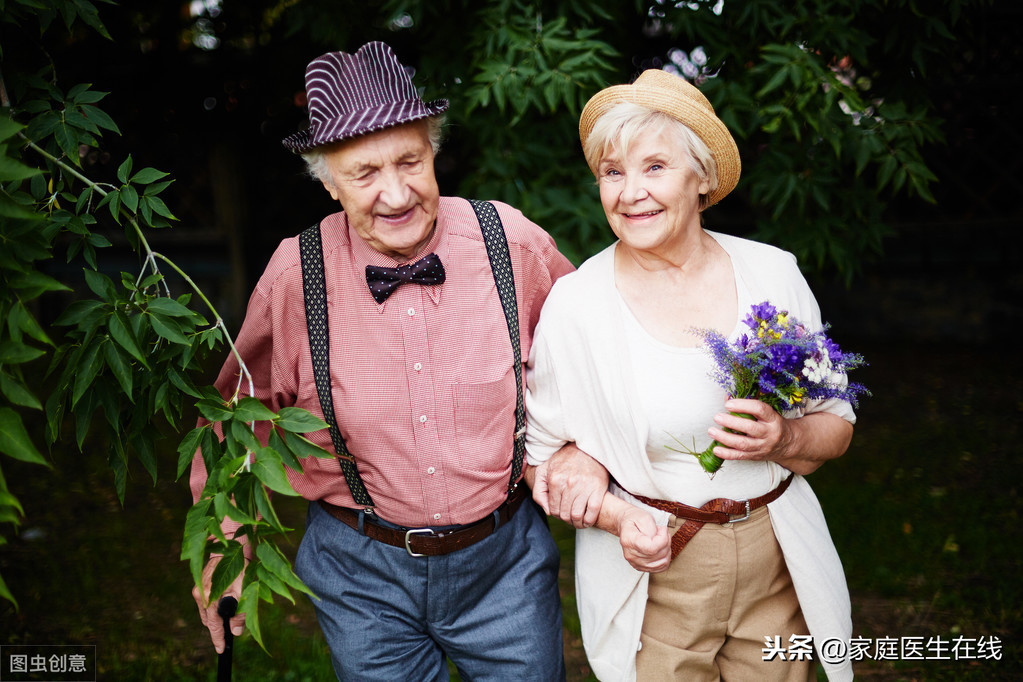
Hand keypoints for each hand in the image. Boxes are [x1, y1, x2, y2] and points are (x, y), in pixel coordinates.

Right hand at [193, 554, 245, 652]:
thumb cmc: (238, 566)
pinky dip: (213, 610)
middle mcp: (200, 595)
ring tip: (227, 622)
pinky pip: (205, 605)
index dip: (218, 638)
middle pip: (208, 621)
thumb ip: (240, 612)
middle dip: (218, 629)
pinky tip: (222, 608)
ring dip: (216, 619)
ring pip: (206, 614)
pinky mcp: (199, 587)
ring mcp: (197, 591)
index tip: (221, 650)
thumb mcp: (243, 589)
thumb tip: (236, 632)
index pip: (213, 624)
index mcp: (209, 596)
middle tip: (227, 637)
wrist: (230, 547)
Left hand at [530, 443, 608, 527]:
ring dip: (576, 522)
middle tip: (568, 517)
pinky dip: (589, 520)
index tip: (560, 511)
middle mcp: (569, 484)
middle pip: (565, 514)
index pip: (553, 509)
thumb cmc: (564, 459)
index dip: (555, 514)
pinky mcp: (598, 488)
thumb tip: (546, 510)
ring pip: (577, 515)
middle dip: (565, 519)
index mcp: (555, 480)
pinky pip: (593, 511)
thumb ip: (538, 490)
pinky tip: (587, 520)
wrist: (586, 447)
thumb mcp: (544, 470)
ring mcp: (584, 487)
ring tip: (577, 520)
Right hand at [617, 506, 670, 572]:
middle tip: (662, 532)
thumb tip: (660, 541)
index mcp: (628, 540)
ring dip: (667, 550)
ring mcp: (635, 563)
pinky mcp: (641, 567)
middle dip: (666, 542)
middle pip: (657, 555)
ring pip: (662, 562)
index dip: (663, 539)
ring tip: (662, 539)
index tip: (663, 529)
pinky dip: (665, 557)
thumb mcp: (643, 517)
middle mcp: (630, 554)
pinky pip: (661, 567)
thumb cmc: (634, 519)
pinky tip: (661, 548)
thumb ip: (652, 529)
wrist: (627, 525)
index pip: (651, 548)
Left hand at [709, 398, 853, 474]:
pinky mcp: (756, 456)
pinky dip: (727, 453)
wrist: (790, 444)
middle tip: (717, 416)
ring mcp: (763, 446)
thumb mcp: (767, 413)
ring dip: (725, 438)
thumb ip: (749, 405)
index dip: (744, 405)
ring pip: (743, 444)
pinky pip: (740, 456)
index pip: (760, 409)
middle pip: (750, 428)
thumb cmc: (773, 423)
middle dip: (732, 422)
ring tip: (712, 431)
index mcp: (773, 418)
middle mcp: (769, 433)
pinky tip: (716, 448)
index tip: (728, 403)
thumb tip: (726, 397)